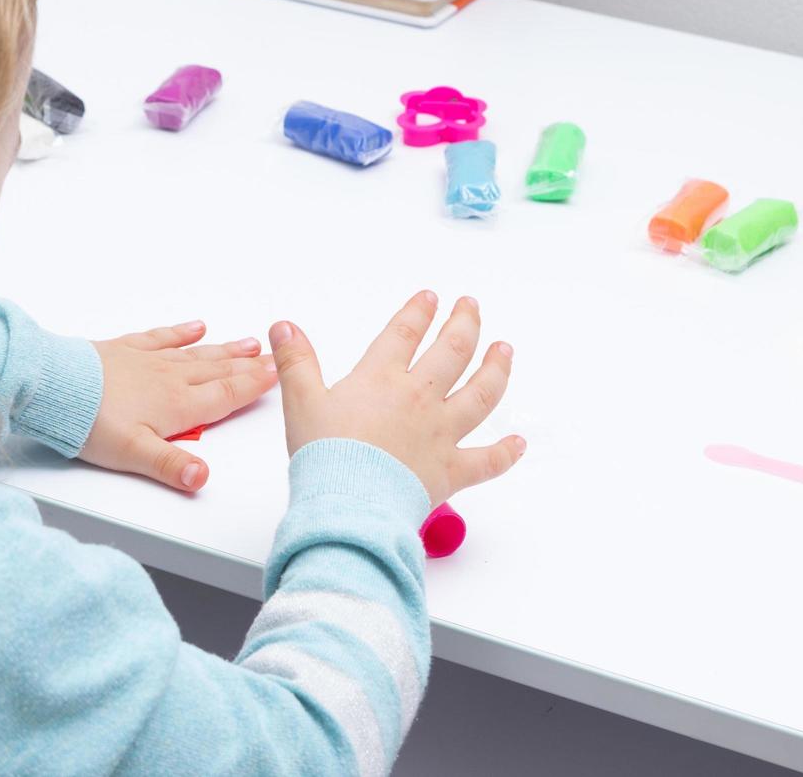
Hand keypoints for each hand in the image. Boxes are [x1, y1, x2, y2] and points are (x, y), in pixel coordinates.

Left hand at [84, 321, 277, 491]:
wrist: (50, 385)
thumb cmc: (88, 421)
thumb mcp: (133, 454)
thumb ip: (170, 466)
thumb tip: (202, 479)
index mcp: (176, 406)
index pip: (225, 395)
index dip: (253, 386)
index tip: (278, 375)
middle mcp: (168, 379)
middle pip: (217, 372)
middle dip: (247, 366)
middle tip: (274, 358)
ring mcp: (147, 361)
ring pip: (196, 355)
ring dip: (224, 350)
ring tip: (248, 343)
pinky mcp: (124, 349)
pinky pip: (161, 338)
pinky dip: (181, 332)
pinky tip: (196, 327)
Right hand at [269, 291, 523, 505]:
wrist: (348, 504)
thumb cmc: (325, 456)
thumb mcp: (301, 401)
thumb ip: (295, 361)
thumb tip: (283, 326)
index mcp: (381, 379)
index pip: (405, 334)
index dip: (418, 312)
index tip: (430, 298)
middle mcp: (418, 399)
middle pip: (452, 352)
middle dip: (465, 324)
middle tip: (471, 307)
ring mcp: (440, 434)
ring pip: (481, 394)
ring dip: (496, 369)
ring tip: (505, 350)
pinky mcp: (451, 471)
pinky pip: (487, 461)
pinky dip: (506, 453)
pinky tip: (519, 443)